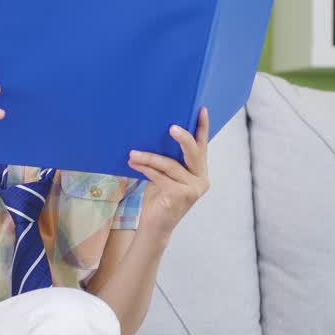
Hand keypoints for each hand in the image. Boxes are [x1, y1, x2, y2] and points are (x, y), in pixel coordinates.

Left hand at [128, 107, 210, 238]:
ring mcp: (194, 188)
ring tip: (133, 153)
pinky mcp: (182, 195)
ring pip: (170, 165)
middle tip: (171, 127)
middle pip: (194, 152)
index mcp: (199, 171)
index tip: (202, 109)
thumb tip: (155, 135)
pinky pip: (161, 176)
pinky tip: (135, 164)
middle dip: (183, 138)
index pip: (202, 146)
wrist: (155, 226)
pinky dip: (147, 169)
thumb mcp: (164, 175)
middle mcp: (201, 179)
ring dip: (149, 157)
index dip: (202, 127)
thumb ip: (168, 160)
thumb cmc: (158, 198)